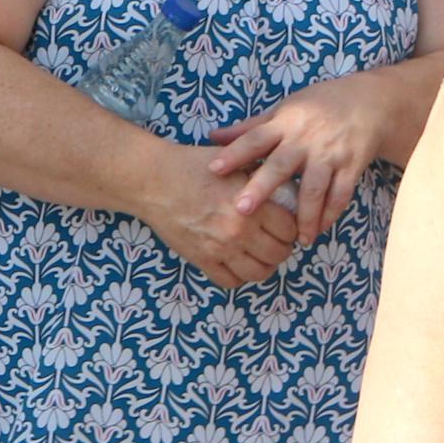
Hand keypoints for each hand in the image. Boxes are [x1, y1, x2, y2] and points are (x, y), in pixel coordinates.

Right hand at [138, 139, 304, 289]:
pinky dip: (238, 277)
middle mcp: (240, 231)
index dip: (291, 229)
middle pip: (279, 254)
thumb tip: (281, 181)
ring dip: (263, 267)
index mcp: (251, 205)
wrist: (152, 179)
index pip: (290, 230)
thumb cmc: (190, 165)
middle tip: (274, 242)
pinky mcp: (201, 259)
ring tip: (258, 256)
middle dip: (281, 249)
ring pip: (258, 273)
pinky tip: (236, 264)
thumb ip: (258, 172)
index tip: (285, 227)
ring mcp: (220, 249)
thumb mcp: (232, 160)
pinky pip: (230, 282)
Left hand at [203, 78, 384, 245]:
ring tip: (296, 240)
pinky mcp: (351, 166)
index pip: (254, 138)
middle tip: (242, 210)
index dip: (234, 153)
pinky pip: (341, 195)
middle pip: (280, 166)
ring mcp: (330, 154)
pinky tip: (318, 230)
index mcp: (284, 123)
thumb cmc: (316, 107)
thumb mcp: (282, 110)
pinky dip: (330, 214)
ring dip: (305, 216)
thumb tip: (212, 137)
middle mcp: (305, 139)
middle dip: (261, 188)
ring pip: (315, 188)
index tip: (213, 169)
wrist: (367, 103)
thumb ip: (250, 128)